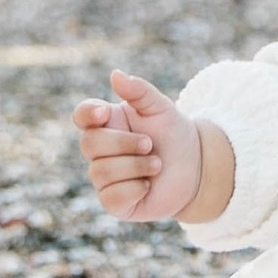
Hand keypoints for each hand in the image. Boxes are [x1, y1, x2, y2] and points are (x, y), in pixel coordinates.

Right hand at [73, 71, 207, 222]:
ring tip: (157, 164)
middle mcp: (100, 150)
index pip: (82, 115)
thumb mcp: (161, 108)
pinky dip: (134, 188)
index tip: (105, 113)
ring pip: (101, 171)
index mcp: (107, 123)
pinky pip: (111, 196)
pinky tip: (147, 185)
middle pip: (89, 144)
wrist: (195, 167)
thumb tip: (115, 74)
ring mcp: (104, 177)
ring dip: (136, 166)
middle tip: (150, 144)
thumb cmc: (173, 134)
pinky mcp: (113, 202)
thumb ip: (139, 91)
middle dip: (124, 143)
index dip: (87, 115)